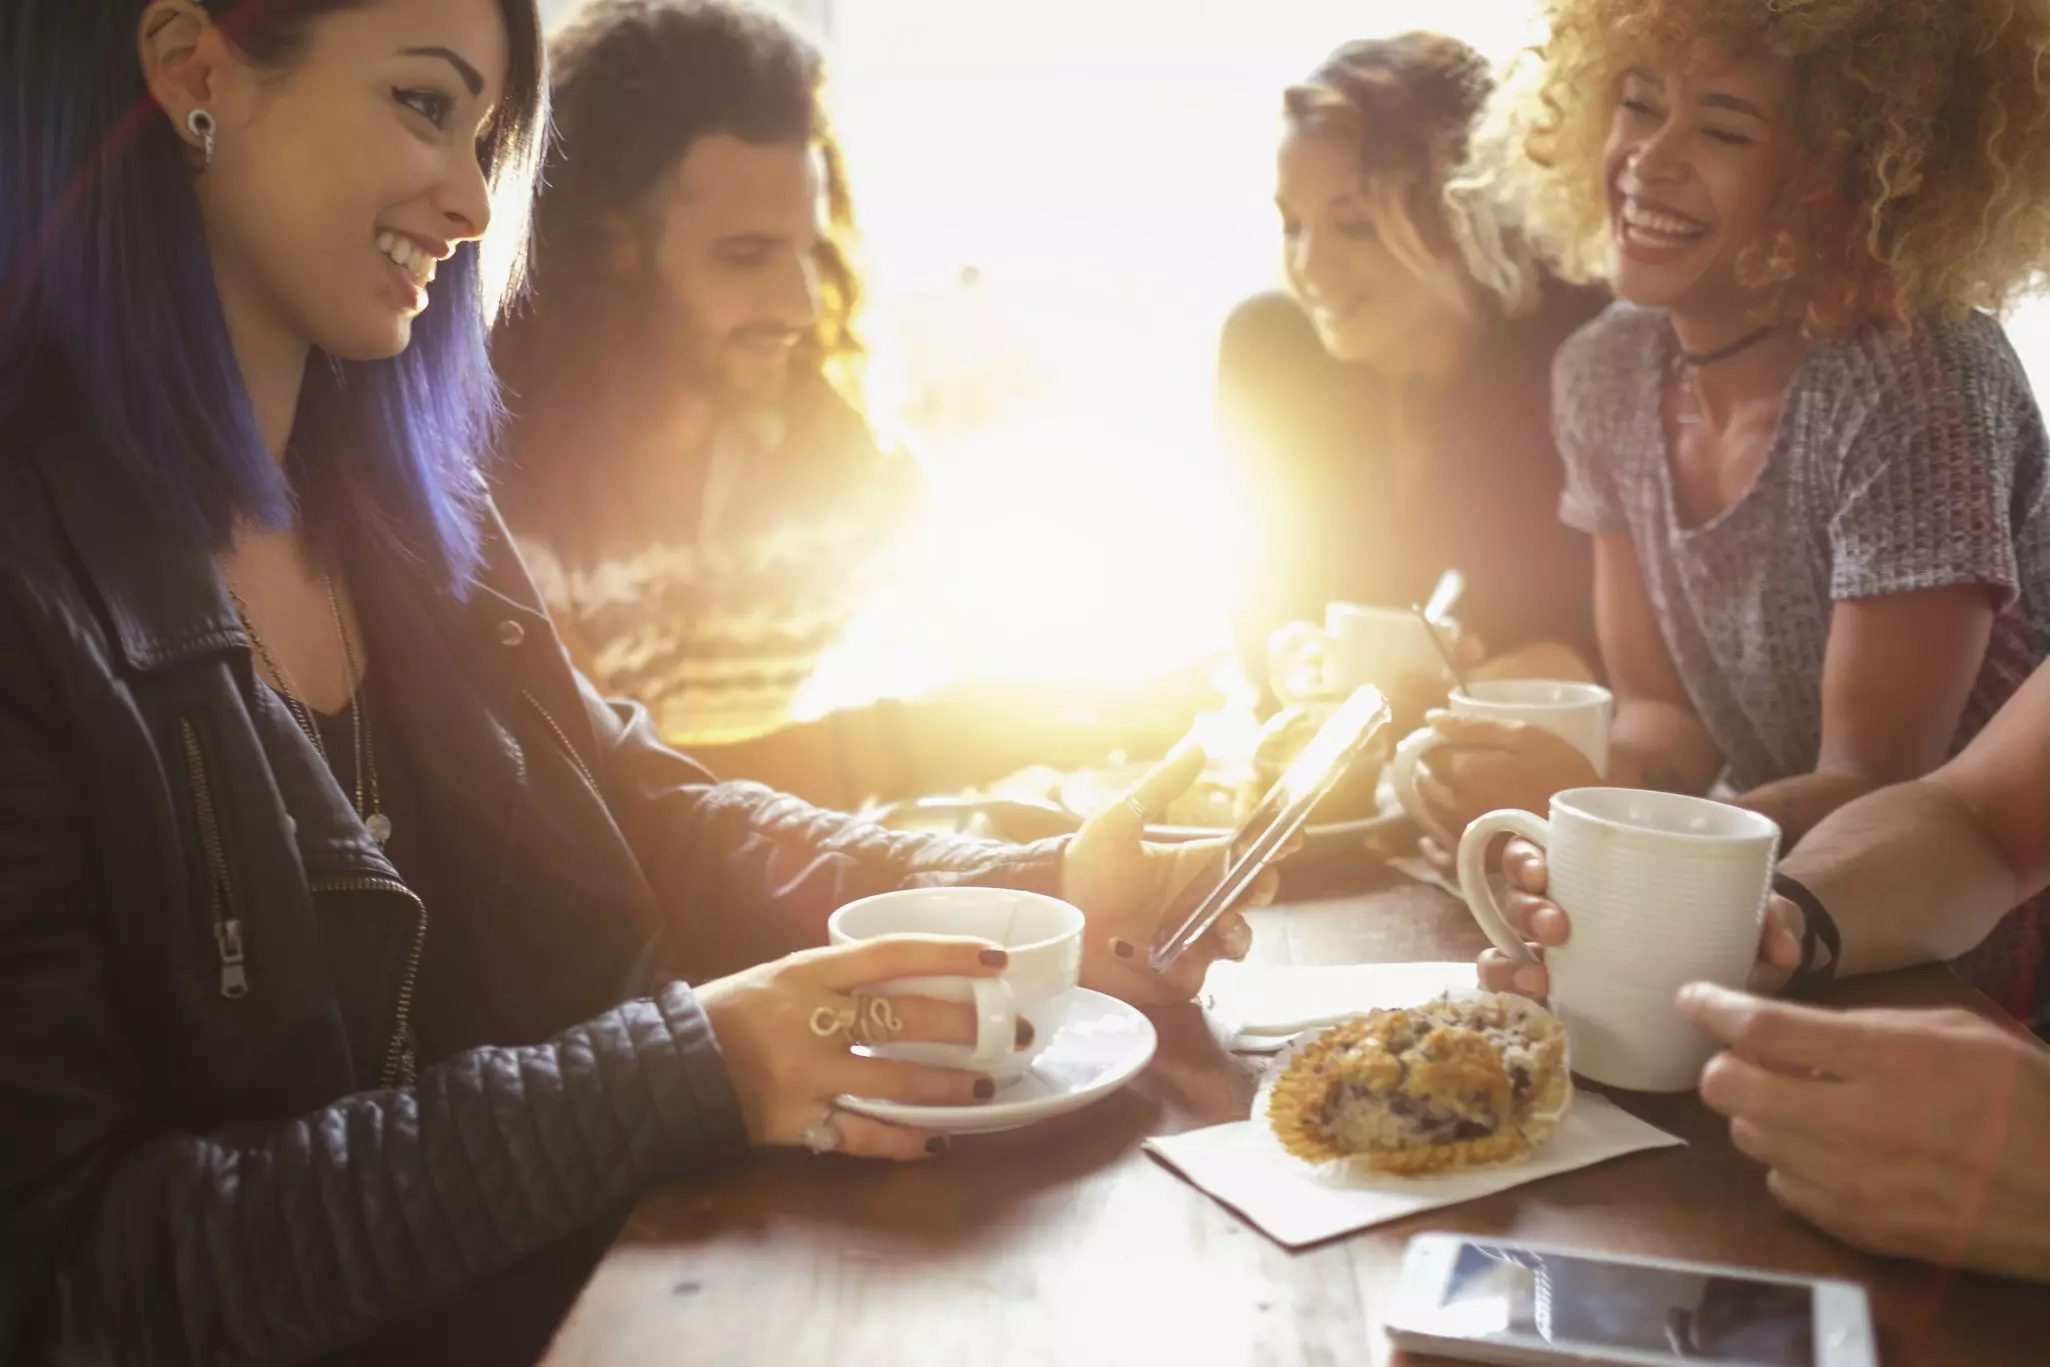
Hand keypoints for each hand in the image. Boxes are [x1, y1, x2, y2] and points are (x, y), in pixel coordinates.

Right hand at [697, 936, 1018, 1159]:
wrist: (672, 1064)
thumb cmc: (735, 1012)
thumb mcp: (784, 975)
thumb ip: (840, 978)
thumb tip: (914, 977)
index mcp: (809, 972)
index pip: (891, 955)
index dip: (947, 955)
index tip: (996, 959)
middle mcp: (811, 1019)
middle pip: (904, 1019)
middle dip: (966, 1027)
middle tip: (1009, 1032)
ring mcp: (804, 1074)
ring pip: (894, 1080)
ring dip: (947, 1085)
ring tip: (983, 1086)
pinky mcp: (796, 1121)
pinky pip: (862, 1135)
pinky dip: (903, 1140)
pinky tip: (935, 1140)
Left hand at [1061, 743, 1268, 1005]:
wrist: (1051, 909)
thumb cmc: (1086, 862)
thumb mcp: (1120, 819)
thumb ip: (1160, 787)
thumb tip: (1198, 748)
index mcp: (1193, 865)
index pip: (1245, 857)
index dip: (1272, 848)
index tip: (1291, 838)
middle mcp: (1197, 903)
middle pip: (1250, 900)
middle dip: (1261, 890)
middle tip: (1258, 884)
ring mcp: (1187, 941)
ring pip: (1235, 942)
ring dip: (1238, 934)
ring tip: (1222, 925)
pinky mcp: (1169, 976)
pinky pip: (1196, 978)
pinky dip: (1192, 969)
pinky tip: (1176, 956)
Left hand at [1413, 713, 1599, 841]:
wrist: (1590, 821)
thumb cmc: (1560, 771)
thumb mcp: (1522, 735)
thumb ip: (1472, 725)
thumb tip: (1430, 718)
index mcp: (1460, 772)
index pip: (1428, 754)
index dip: (1434, 744)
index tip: (1446, 740)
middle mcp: (1452, 806)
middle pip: (1426, 783)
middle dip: (1431, 770)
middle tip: (1451, 762)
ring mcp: (1463, 837)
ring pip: (1430, 814)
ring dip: (1433, 799)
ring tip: (1454, 789)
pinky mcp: (1478, 862)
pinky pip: (1441, 857)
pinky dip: (1433, 847)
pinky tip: (1432, 838)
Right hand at [1474, 841, 1802, 998]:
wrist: (1736, 968)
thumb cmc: (1729, 922)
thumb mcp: (1752, 912)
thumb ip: (1772, 919)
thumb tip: (1783, 952)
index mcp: (1593, 870)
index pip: (1537, 849)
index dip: (1526, 858)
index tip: (1545, 871)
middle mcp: (1562, 906)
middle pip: (1514, 897)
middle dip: (1526, 909)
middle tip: (1560, 929)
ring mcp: (1554, 953)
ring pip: (1504, 945)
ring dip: (1508, 958)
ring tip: (1539, 977)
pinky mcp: (1560, 993)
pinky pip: (1517, 993)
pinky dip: (1513, 996)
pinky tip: (1535, 1005)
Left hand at [1680, 983, 2049, 1281]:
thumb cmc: (2020, 1098)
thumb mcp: (1954, 1032)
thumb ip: (1863, 1026)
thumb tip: (1788, 1028)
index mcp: (1890, 1060)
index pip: (1765, 1030)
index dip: (1713, 1008)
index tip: (1692, 998)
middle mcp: (1861, 1123)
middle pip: (1733, 1088)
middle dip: (1725, 1063)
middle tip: (1747, 1055)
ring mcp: (1856, 1184)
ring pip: (1749, 1137)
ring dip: (1758, 1111)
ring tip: (1798, 1099)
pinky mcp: (1860, 1229)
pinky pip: (1783, 1186)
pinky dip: (1788, 1160)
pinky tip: (1823, 1147)